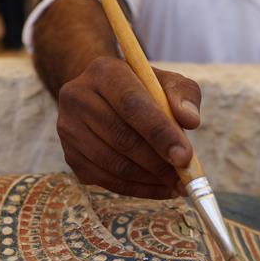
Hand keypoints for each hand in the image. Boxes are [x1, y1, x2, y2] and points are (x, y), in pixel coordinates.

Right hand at [56, 56, 201, 198]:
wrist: (103, 96)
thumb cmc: (143, 90)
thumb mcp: (168, 82)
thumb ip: (184, 95)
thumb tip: (191, 120)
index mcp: (103, 71)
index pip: (132, 104)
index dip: (160, 133)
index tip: (185, 157)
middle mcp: (78, 97)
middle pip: (121, 137)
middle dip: (158, 163)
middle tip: (186, 177)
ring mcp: (68, 128)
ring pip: (113, 164)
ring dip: (149, 179)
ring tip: (177, 184)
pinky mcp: (70, 155)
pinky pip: (105, 180)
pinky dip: (136, 189)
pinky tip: (159, 187)